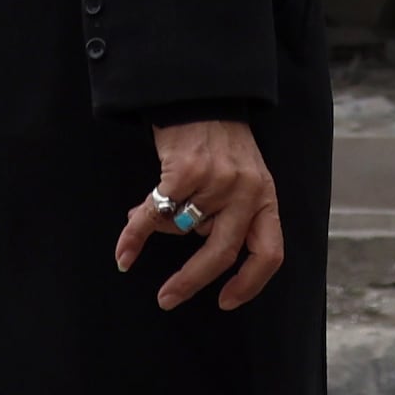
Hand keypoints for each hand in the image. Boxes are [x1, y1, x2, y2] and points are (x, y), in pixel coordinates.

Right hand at [114, 117, 283, 311]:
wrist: (201, 94)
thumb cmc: (220, 142)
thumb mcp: (239, 178)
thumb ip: (221, 214)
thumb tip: (174, 242)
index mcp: (265, 197)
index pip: (269, 253)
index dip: (250, 284)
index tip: (225, 300)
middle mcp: (246, 192)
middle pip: (222, 253)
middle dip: (192, 281)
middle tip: (168, 298)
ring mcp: (217, 181)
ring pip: (184, 230)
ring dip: (164, 230)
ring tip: (150, 220)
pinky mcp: (185, 172)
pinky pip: (156, 215)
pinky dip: (136, 236)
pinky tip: (125, 253)